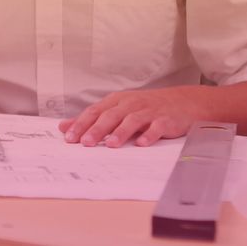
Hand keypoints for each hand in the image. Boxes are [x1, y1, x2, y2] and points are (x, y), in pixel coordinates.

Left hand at [58, 86, 212, 147]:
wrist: (182, 102)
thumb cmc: (144, 107)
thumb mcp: (117, 109)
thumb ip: (91, 119)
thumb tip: (64, 127)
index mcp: (116, 102)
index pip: (94, 112)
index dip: (81, 124)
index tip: (69, 138)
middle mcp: (130, 104)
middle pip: (110, 116)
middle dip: (97, 129)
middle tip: (85, 143)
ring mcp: (148, 111)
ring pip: (132, 120)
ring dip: (121, 132)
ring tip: (111, 145)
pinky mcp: (165, 120)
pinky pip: (156, 127)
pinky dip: (149, 135)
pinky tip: (142, 144)